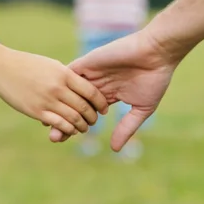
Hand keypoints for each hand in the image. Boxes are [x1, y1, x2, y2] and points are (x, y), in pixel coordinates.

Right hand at [0, 48, 108, 135]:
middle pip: (84, 107)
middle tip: (94, 121)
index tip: (104, 108)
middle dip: (93, 117)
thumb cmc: (27, 65)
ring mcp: (47, 100)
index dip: (100, 102)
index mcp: (64, 73)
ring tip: (83, 128)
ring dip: (82, 126)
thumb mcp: (51, 65)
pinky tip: (69, 130)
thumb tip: (83, 87)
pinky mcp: (37, 111)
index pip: (91, 91)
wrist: (2, 68)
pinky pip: (59, 125)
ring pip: (74, 119)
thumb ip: (67, 76)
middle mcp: (58, 87)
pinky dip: (68, 130)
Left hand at [49, 29, 178, 150]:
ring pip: (68, 91)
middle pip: (73, 105)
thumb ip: (126, 127)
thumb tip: (114, 150)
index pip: (86, 113)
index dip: (74, 125)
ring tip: (47, 123)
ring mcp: (92, 73)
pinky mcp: (88, 62)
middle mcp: (97, 84)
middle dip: (62, 120)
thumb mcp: (141, 109)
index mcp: (108, 95)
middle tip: (53, 137)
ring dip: (59, 105)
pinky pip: (69, 73)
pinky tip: (51, 98)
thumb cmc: (154, 79)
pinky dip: (60, 84)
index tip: (64, 139)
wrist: (156, 53)